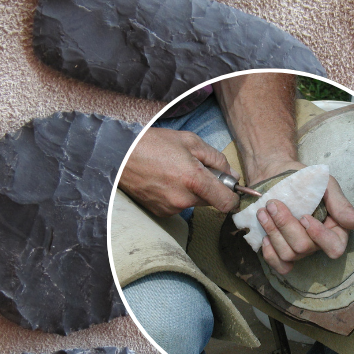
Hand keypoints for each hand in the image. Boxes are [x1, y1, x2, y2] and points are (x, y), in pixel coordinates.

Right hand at [118, 128, 239, 216]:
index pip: (226, 203)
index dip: (234, 198)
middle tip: (196, 170)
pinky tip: (165, 180)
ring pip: (195, 203)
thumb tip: (232, 174)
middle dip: (210, 188)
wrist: (119, 156)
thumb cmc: (153, 144)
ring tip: (176, 172)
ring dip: (193, 191)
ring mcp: (171, 208)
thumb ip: (216, 159)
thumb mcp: (190, 141)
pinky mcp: (161, 212)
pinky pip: (179, 206)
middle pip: (211, 201)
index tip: (232, 190)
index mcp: (194, 179)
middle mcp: (183, 199)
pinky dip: (178, 195)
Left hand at [253, 161, 353, 273]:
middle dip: (285, 225)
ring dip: (272, 232)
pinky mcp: (282, 252)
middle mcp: (319, 243)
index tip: (305, 216)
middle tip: (273, 204)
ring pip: (288, 254)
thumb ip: (342, 206)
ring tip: (265, 211)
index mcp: (336, 229)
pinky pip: (280, 265)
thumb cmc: (305, 180)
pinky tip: (265, 236)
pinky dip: (270, 254)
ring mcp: (300, 250)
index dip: (319, 236)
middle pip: (304, 248)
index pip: (335, 248)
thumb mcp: (327, 186)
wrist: (277, 175)